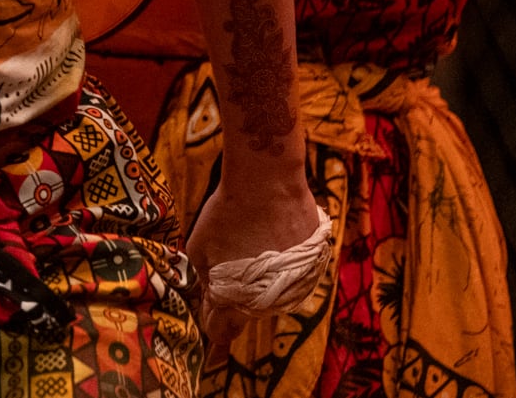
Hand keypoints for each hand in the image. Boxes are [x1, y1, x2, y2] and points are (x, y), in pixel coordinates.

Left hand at [185, 178, 325, 347]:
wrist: (268, 183)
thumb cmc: (228, 214)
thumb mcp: (199, 248)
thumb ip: (204, 280)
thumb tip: (208, 298)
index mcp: (241, 303)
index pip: (222, 331)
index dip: (212, 326)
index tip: (208, 320)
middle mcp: (274, 303)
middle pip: (250, 310)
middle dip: (237, 298)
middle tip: (228, 267)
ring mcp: (300, 284)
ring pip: (275, 292)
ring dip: (263, 280)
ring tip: (252, 246)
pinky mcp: (316, 264)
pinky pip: (295, 271)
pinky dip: (284, 261)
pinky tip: (274, 237)